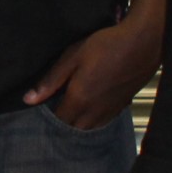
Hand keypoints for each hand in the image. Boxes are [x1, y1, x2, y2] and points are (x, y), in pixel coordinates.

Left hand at [24, 15, 159, 129]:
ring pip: (91, 128)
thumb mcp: (72, 58)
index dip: (48, 119)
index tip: (42, 110)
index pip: (59, 121)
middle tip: (56, 110)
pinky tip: (91, 108)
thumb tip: (28, 100)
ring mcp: (111, 110)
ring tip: (71, 111)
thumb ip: (50, 81)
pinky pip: (105, 121)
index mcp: (79, 100)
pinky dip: (95, 120)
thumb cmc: (105, 46)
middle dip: (63, 125)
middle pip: (75, 129)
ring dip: (79, 124)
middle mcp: (95, 111)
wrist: (142, 43)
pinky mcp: (123, 106)